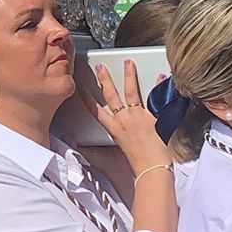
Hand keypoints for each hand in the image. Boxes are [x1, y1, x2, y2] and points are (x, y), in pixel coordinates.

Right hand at [80, 61, 171, 176]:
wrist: (151, 168)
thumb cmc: (133, 166)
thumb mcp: (104, 161)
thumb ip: (86, 151)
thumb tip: (70, 143)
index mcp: (114, 130)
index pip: (96, 111)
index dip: (87, 99)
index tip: (82, 89)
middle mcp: (124, 120)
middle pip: (111, 95)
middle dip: (104, 79)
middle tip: (100, 67)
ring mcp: (139, 117)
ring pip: (132, 91)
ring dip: (129, 75)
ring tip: (128, 62)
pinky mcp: (154, 117)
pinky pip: (156, 99)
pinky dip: (159, 87)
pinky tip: (161, 77)